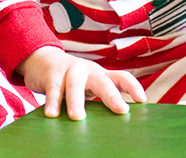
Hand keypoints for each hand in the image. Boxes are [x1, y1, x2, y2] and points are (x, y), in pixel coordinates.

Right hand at [17, 46, 146, 120]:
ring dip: (76, 100)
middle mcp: (88, 71)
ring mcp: (70, 71)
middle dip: (112, 96)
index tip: (142, 100)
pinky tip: (52, 114)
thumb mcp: (88, 86)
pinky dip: (52, 102)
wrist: (42, 60)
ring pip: (75, 84)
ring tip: (77, 117)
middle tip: (121, 110)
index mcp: (100, 75)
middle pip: (103, 82)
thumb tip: (112, 125)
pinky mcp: (52, 74)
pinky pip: (53, 89)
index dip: (133, 87)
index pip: (121, 77)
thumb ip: (97, 99)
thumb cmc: (71, 79)